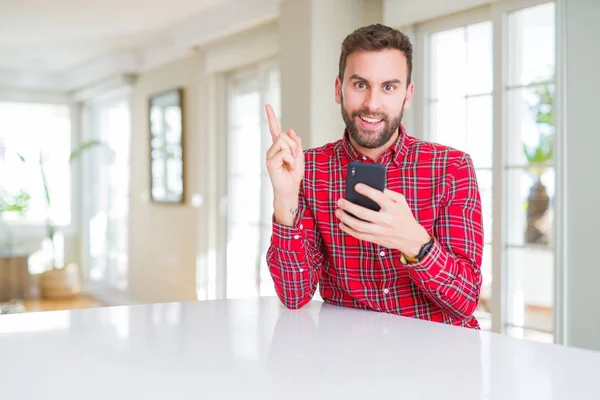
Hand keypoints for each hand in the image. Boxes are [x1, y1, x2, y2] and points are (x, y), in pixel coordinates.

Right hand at [265, 104, 304, 224]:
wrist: (290, 189)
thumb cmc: (293, 174)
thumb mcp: (299, 156)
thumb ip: (296, 143)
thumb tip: (290, 130)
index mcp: (278, 146)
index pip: (274, 129)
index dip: (271, 117)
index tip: (267, 106)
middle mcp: (272, 149)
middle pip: (284, 136)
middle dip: (294, 146)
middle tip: (294, 159)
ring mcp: (270, 155)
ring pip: (284, 143)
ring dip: (292, 153)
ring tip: (290, 164)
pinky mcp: (270, 161)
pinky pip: (284, 152)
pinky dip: (290, 159)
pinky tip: (287, 167)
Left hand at [335, 184, 429, 256]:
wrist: (411, 238)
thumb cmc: (404, 216)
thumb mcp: (402, 202)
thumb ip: (390, 193)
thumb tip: (375, 187)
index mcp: (393, 209)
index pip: (379, 198)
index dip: (367, 191)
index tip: (356, 186)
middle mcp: (386, 220)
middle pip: (364, 213)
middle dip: (350, 206)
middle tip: (340, 201)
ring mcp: (380, 231)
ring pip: (359, 226)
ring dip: (346, 219)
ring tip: (338, 211)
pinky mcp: (376, 239)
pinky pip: (359, 235)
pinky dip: (348, 230)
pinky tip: (342, 223)